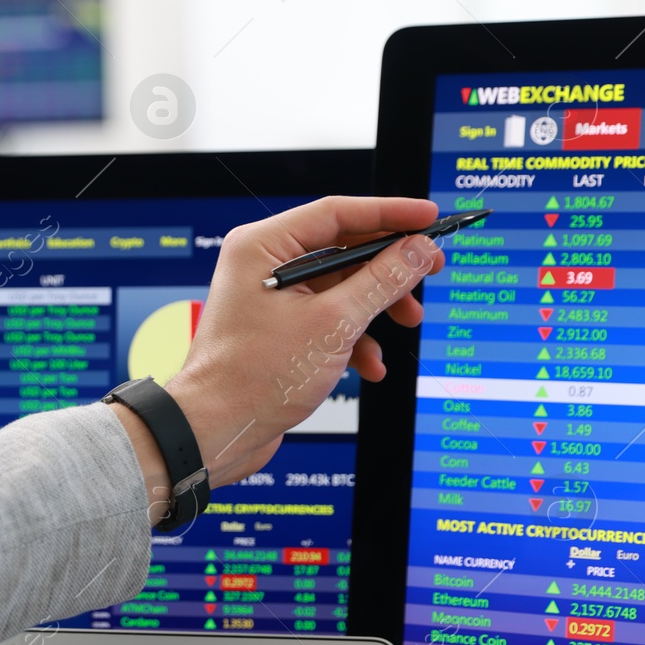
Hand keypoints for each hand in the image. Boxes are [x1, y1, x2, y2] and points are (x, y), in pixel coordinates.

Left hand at [119, 197, 442, 492]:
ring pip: (340, 288)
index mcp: (263, 247)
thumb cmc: (250, 378)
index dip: (389, 213)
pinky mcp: (277, 330)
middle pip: (343, 249)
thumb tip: (416, 252)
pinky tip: (370, 365)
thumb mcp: (333, 324)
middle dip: (389, 269)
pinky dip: (354, 339)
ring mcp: (269, 298)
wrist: (214, 431)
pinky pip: (327, 319)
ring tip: (405, 324)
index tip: (428, 218)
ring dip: (376, 308)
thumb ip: (381, 281)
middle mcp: (262, 265)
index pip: (337, 213)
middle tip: (429, 272)